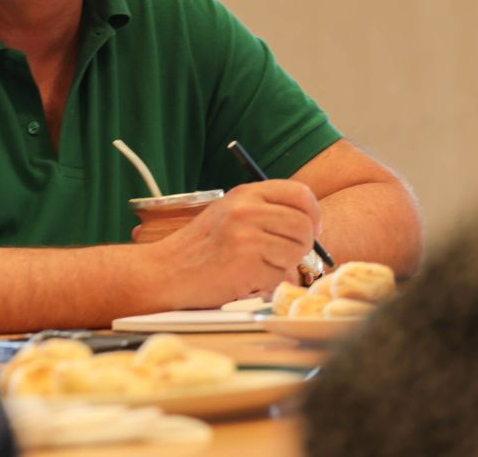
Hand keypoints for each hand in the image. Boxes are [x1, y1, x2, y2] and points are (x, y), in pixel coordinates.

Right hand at [144, 180, 320, 307]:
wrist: (165, 272)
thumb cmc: (199, 248)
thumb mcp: (229, 214)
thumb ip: (266, 212)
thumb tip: (311, 226)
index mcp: (245, 193)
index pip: (301, 194)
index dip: (312, 214)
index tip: (310, 229)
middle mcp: (247, 209)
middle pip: (304, 226)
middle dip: (301, 246)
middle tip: (282, 256)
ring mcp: (247, 236)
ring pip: (296, 253)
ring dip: (283, 266)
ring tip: (255, 266)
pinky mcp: (247, 264)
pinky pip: (280, 276)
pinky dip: (268, 283)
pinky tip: (245, 279)